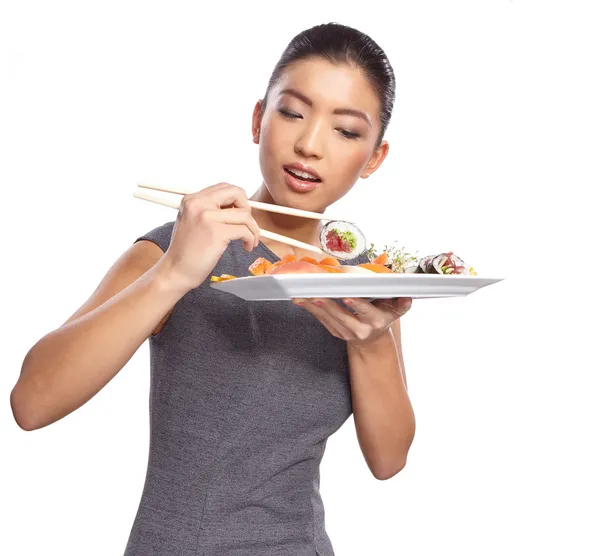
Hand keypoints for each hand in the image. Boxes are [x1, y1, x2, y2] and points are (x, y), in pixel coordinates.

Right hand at [163, 183, 260, 291]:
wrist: (175, 271)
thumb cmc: (186, 251)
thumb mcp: (191, 221)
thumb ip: (209, 210)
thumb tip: (237, 206)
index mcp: (192, 199)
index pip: (224, 187)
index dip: (238, 200)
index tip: (240, 215)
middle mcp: (198, 204)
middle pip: (236, 192)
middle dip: (248, 208)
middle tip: (247, 224)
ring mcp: (207, 217)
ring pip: (245, 214)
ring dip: (253, 229)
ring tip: (250, 241)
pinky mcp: (217, 233)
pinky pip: (245, 231)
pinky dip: (250, 239)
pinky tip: (247, 247)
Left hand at [293, 297, 411, 345]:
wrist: (373, 339)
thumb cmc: (383, 316)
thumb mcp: (395, 311)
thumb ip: (400, 304)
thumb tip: (407, 297)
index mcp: (375, 321)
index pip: (365, 312)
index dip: (356, 305)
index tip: (347, 297)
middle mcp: (360, 329)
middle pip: (342, 316)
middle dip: (328, 306)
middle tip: (316, 295)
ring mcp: (345, 332)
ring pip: (328, 319)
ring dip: (313, 308)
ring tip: (301, 297)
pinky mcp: (335, 332)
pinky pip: (321, 320)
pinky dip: (310, 310)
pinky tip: (300, 300)